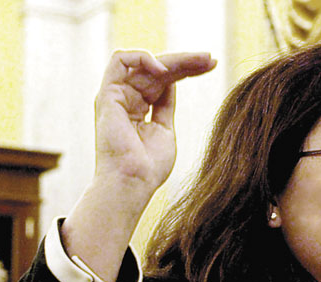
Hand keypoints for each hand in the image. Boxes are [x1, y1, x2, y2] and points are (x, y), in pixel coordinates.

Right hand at [62, 50, 215, 281]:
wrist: (132, 184)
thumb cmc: (149, 168)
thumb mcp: (165, 130)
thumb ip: (165, 105)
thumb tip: (172, 82)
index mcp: (138, 108)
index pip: (163, 80)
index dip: (187, 69)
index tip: (213, 65)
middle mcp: (125, 99)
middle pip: (157, 70)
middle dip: (186, 61)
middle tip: (211, 58)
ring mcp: (115, 96)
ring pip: (144, 62)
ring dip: (173, 58)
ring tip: (198, 61)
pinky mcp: (107, 94)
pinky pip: (120, 60)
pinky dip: (143, 58)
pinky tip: (165, 70)